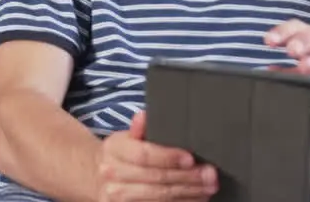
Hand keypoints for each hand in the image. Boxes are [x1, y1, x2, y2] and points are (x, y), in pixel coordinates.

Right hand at [96, 111, 216, 200]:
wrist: (100, 178)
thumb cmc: (123, 154)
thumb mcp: (128, 137)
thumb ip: (140, 129)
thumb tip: (144, 116)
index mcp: (115, 149)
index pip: (144, 154)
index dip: (169, 157)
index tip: (191, 158)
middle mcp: (112, 174)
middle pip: (156, 178)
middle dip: (187, 177)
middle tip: (210, 174)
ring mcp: (116, 196)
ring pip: (159, 197)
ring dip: (188, 193)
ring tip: (209, 187)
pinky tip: (196, 198)